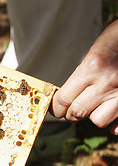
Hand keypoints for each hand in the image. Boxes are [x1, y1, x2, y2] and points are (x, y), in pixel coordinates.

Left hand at [51, 19, 117, 133]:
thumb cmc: (117, 40)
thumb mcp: (94, 52)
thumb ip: (82, 74)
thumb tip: (66, 95)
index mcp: (92, 68)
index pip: (63, 99)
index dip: (55, 107)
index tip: (54, 107)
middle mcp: (107, 83)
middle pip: (78, 112)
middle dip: (70, 113)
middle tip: (70, 109)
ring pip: (99, 120)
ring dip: (93, 116)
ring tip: (93, 106)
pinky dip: (114, 125)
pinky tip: (111, 116)